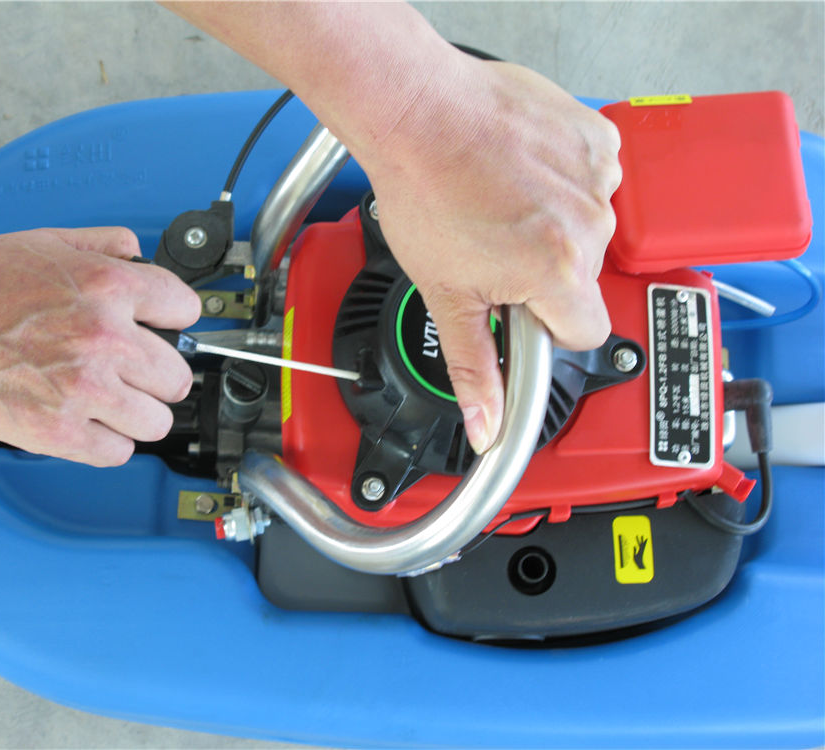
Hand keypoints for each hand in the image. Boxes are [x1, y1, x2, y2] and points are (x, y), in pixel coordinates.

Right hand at [0, 227, 199, 465]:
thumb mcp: (42, 241)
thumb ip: (102, 244)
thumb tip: (135, 251)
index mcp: (107, 286)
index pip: (186, 310)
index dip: (172, 320)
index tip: (162, 329)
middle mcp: (105, 337)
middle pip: (177, 376)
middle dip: (156, 375)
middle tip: (132, 374)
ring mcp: (85, 389)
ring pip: (156, 421)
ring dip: (137, 414)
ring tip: (111, 403)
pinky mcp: (59, 433)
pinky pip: (118, 453)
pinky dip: (106, 443)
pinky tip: (87, 425)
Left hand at [358, 57, 620, 452]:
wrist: (418, 112)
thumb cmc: (424, 194)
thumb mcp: (445, 295)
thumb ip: (474, 367)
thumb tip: (487, 427)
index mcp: (558, 271)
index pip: (585, 334)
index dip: (545, 328)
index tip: (518, 309)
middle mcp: (590, 224)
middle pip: (584, 281)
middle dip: (545, 276)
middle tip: (496, 248)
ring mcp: (597, 176)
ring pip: (590, 231)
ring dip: (554, 227)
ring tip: (503, 206)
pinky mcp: (597, 139)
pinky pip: (594, 180)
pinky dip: (562, 182)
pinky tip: (521, 175)